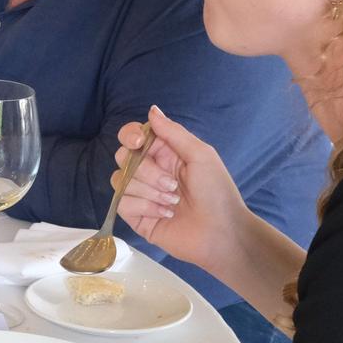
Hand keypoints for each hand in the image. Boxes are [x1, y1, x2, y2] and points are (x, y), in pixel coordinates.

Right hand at [113, 106, 249, 276]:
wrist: (221, 233)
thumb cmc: (217, 192)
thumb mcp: (201, 155)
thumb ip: (173, 132)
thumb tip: (152, 110)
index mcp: (164, 153)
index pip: (133, 137)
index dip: (130, 136)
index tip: (139, 143)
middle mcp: (149, 171)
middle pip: (123, 157)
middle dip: (147, 171)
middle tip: (172, 185)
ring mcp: (140, 194)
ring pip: (122, 180)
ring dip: (149, 192)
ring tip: (173, 203)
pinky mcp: (135, 215)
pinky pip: (122, 202)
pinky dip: (145, 207)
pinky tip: (165, 214)